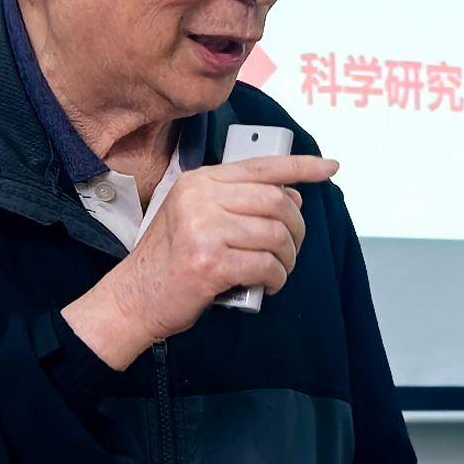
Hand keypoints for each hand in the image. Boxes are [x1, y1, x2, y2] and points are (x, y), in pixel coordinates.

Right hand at [62, 155, 336, 368]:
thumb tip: (292, 198)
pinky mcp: (210, 264)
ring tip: (277, 271)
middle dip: (297, 229)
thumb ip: (235, 202)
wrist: (134, 298)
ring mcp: (204, 230)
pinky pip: (267, 266)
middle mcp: (201, 199)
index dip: (301, 167)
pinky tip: (266, 285)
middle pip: (277, 202)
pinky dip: (276, 278)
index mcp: (199, 182)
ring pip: (277, 235)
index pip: (261, 166)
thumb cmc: (169, 261)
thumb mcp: (194, 216)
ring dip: (288, 259)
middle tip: (292, 248)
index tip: (328, 168)